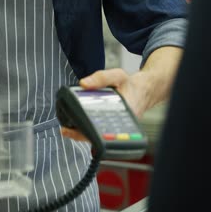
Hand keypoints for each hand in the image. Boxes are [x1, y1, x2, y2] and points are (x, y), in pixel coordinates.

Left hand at [60, 46, 182, 141]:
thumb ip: (100, 78)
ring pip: (98, 136)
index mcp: (123, 113)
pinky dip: (89, 129)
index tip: (72, 129)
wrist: (144, 90)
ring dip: (83, 133)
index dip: (86, 131)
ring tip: (67, 130)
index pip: (102, 127)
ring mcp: (118, 129)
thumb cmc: (131, 85)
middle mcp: (121, 125)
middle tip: (65, 130)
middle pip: (98, 136)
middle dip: (81, 134)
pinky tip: (77, 126)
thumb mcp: (117, 75)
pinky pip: (100, 132)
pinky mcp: (114, 128)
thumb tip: (83, 84)